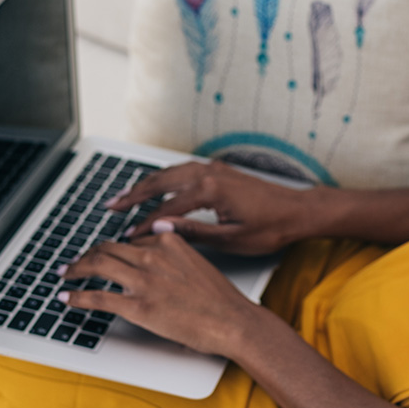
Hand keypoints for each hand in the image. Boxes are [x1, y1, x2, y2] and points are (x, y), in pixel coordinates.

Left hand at [59, 226, 282, 356]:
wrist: (232, 321)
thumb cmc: (219, 298)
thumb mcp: (197, 259)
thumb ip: (175, 245)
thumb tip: (159, 232)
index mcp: (167, 241)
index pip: (128, 241)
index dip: (110, 249)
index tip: (101, 255)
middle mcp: (152, 255)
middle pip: (106, 248)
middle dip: (86, 255)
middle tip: (75, 263)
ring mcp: (143, 281)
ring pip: (97, 266)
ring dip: (75, 269)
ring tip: (66, 274)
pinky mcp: (138, 307)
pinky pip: (98, 298)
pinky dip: (77, 297)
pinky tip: (67, 299)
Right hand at [104, 160, 322, 255]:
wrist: (298, 211)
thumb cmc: (271, 228)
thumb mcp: (230, 239)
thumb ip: (192, 232)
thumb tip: (160, 229)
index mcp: (210, 190)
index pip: (165, 209)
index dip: (143, 225)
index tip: (126, 237)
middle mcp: (209, 173)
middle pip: (160, 182)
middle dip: (132, 195)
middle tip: (110, 207)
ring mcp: (214, 168)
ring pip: (169, 173)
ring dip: (145, 185)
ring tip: (123, 197)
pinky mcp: (219, 169)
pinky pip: (182, 170)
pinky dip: (163, 179)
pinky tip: (154, 187)